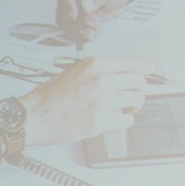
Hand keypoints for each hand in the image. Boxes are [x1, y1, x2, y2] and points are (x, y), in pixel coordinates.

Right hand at [21, 56, 151, 145]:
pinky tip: (113, 119)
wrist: (34, 116)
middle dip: (139, 90)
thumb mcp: (75, 71)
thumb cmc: (50, 96)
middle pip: (139, 83)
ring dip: (133, 106)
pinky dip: (123, 121)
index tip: (150, 70)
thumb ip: (99, 71)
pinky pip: (127, 121)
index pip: (132, 63)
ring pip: (137, 102)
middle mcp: (102, 80)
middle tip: (133, 95)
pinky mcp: (101, 122)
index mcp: (95, 65)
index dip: (145, 68)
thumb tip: (122, 75)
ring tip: (122, 108)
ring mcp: (102, 102)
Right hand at [55, 0, 134, 42]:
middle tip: (89, 28)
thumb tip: (85, 5)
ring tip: (93, 32)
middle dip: (74, 22)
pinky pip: (73, 29)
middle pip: (62, 9)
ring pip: (66, 22)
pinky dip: (82, 34)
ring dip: (78, 30)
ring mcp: (71, 6)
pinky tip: (92, 33)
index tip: (75, 16)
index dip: (67, 3)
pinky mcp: (75, 18)